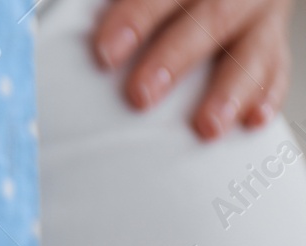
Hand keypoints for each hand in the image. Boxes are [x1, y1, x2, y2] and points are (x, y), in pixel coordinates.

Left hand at [94, 0, 293, 138]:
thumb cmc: (170, 0)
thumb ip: (122, 8)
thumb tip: (75, 39)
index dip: (136, 17)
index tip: (106, 53)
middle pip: (211, 17)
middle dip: (176, 57)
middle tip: (142, 95)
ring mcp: (259, 15)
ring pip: (252, 50)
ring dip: (230, 90)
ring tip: (207, 126)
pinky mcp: (272, 42)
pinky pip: (277, 68)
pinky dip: (267, 95)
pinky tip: (251, 120)